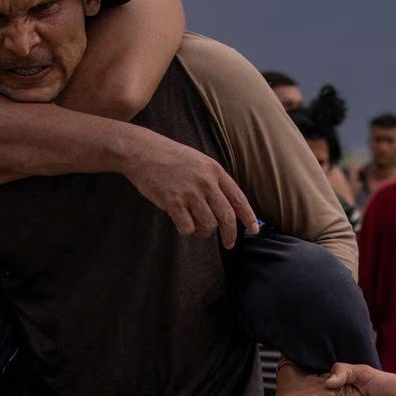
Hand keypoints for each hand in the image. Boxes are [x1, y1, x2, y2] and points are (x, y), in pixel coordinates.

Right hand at [125, 132, 258, 247]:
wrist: (142, 151)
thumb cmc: (169, 157)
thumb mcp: (199, 161)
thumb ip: (213, 181)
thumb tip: (225, 206)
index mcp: (215, 171)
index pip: (238, 198)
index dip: (248, 217)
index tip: (254, 230)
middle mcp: (206, 182)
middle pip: (226, 217)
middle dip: (230, 234)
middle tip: (228, 244)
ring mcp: (190, 193)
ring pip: (208, 225)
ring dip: (204, 233)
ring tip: (197, 229)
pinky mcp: (173, 202)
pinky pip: (187, 228)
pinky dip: (186, 231)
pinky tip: (181, 224)